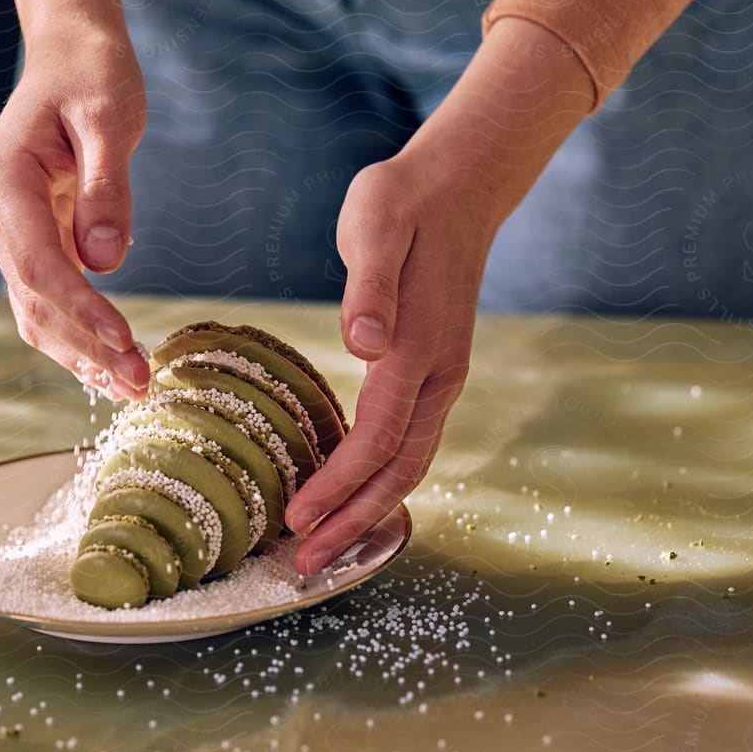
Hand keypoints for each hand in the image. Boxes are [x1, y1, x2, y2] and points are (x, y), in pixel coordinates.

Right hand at [0, 21, 151, 399]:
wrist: (69, 53)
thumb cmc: (91, 74)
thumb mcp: (109, 117)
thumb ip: (107, 188)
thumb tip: (108, 261)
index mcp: (4, 182)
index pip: (39, 263)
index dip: (82, 309)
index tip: (126, 340)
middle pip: (35, 298)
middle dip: (87, 346)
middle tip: (142, 382)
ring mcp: (5, 230)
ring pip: (36, 309)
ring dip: (81, 352)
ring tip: (133, 386)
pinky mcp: (29, 239)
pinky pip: (48, 296)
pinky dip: (79, 332)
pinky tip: (114, 364)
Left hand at [282, 17, 593, 573]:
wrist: (457, 185)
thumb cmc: (404, 201)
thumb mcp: (377, 224)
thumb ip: (371, 285)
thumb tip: (363, 344)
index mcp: (418, 347)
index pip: (377, 438)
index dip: (337, 486)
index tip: (295, 520)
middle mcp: (438, 374)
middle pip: (399, 471)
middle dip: (352, 524)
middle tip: (301, 566)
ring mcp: (441, 376)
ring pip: (410, 464)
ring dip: (366, 513)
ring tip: (320, 549)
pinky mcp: (433, 371)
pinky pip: (409, 443)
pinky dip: (380, 483)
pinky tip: (348, 498)